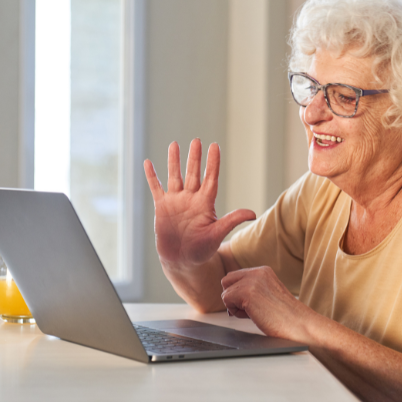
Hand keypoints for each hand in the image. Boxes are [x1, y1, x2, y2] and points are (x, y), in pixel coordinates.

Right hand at [144, 139, 255, 266]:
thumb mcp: (217, 234)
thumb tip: (253, 213)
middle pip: (193, 173)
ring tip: (174, 144)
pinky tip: (148, 163)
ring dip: (174, 161)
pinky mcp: (162, 207)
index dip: (212, 163)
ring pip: (175, 176)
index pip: (210, 178)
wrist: (182, 261)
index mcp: (205, 203)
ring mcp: (176, 201)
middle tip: (197, 140)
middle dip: (195, 157)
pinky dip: (152, 176)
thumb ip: (232, 221)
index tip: (214, 146)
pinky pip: (156, 188)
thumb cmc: (202, 250)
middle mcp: (191, 199)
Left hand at [221, 266, 316, 342]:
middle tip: (248, 310)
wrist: (299, 325)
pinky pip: (226, 300)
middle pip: (227, 280)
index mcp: (263, 271)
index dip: (238, 292)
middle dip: (232, 296)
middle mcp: (257, 272)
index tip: (250, 304)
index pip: (236, 276)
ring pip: (225, 292)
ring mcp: (252, 281)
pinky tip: (252, 315)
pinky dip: (235, 312)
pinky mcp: (247, 293)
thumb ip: (251, 289)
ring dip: (235, 306)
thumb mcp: (267, 294)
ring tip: (254, 313)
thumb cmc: (285, 316)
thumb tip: (229, 295)